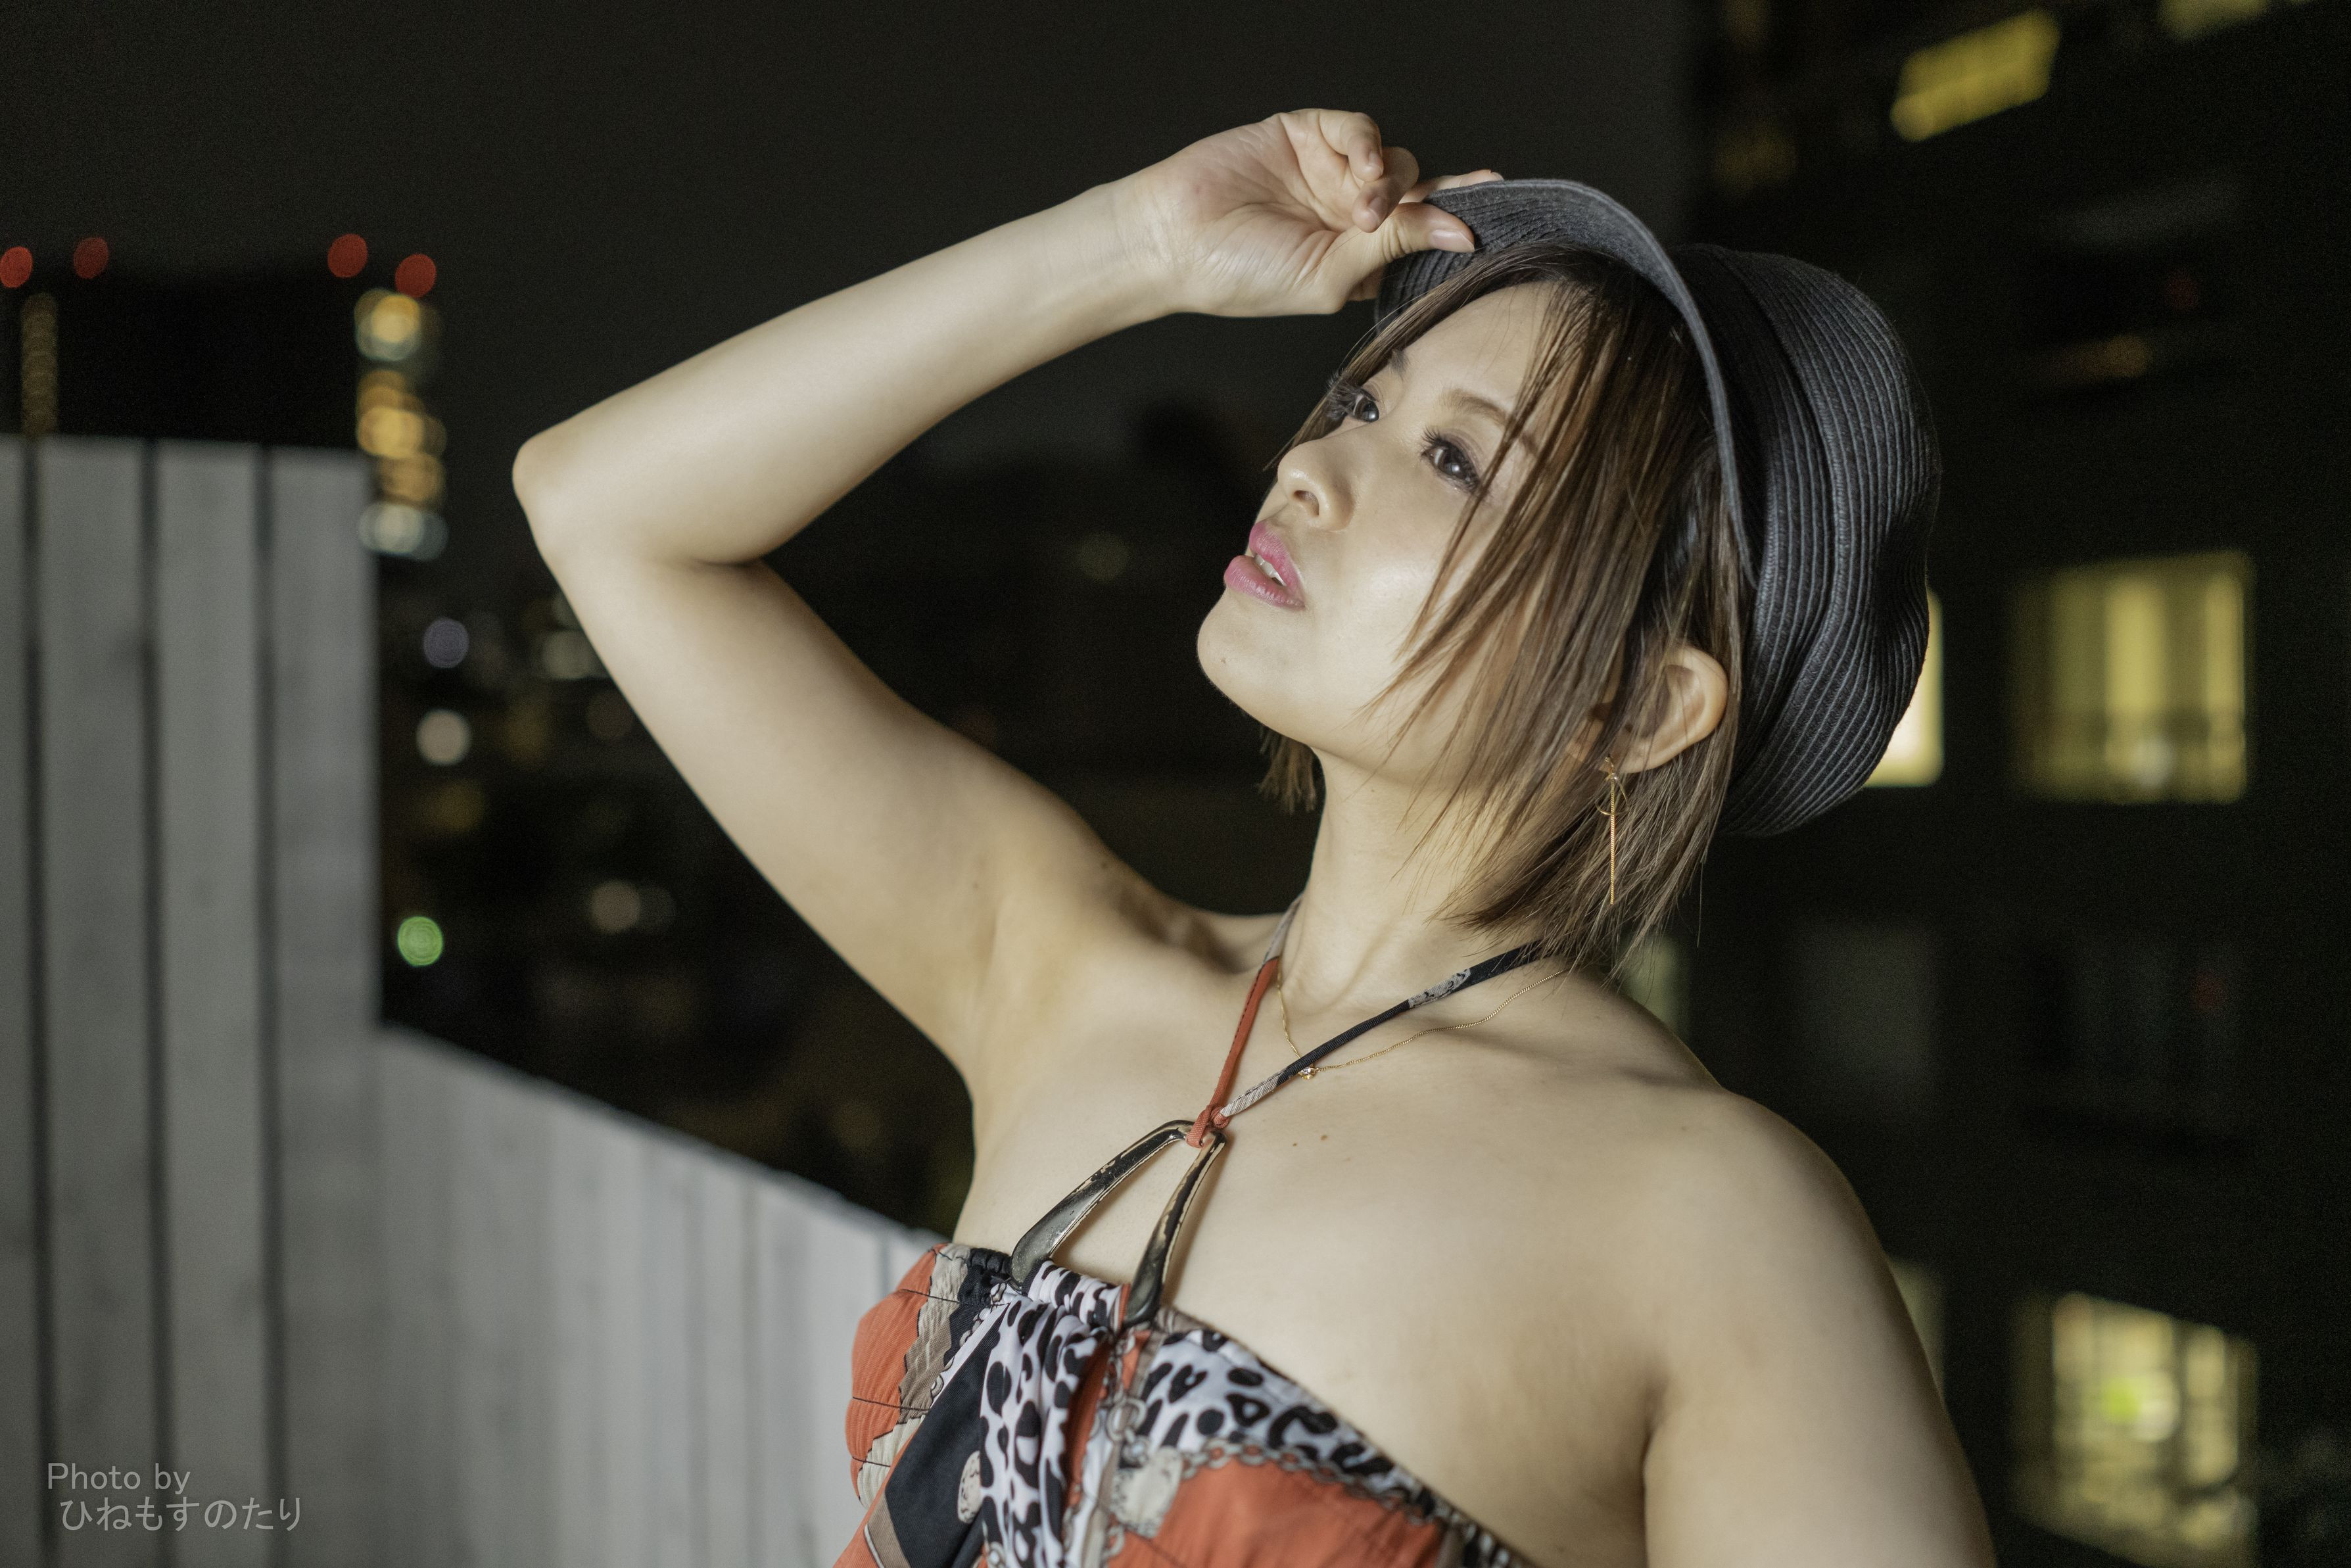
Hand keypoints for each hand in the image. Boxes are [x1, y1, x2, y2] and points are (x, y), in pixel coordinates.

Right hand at [1110, 110, 1502, 318]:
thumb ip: (1394, 247)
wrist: (1176, 239)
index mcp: (1359, 258)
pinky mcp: (1307, 135)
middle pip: (1417, 192)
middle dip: (1421, 200)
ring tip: (1362, 205)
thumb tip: (1461, 231)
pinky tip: (1362, 166)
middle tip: (1399, 215)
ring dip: (1389, 180)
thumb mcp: (1331, 275)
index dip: (1454, 221)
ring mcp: (1330, 173)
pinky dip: (1368, 142)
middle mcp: (1350, 215)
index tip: (1489, 213)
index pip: (1420, 235)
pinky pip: (1358, 128)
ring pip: (1394, 160)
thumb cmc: (1242, 275)